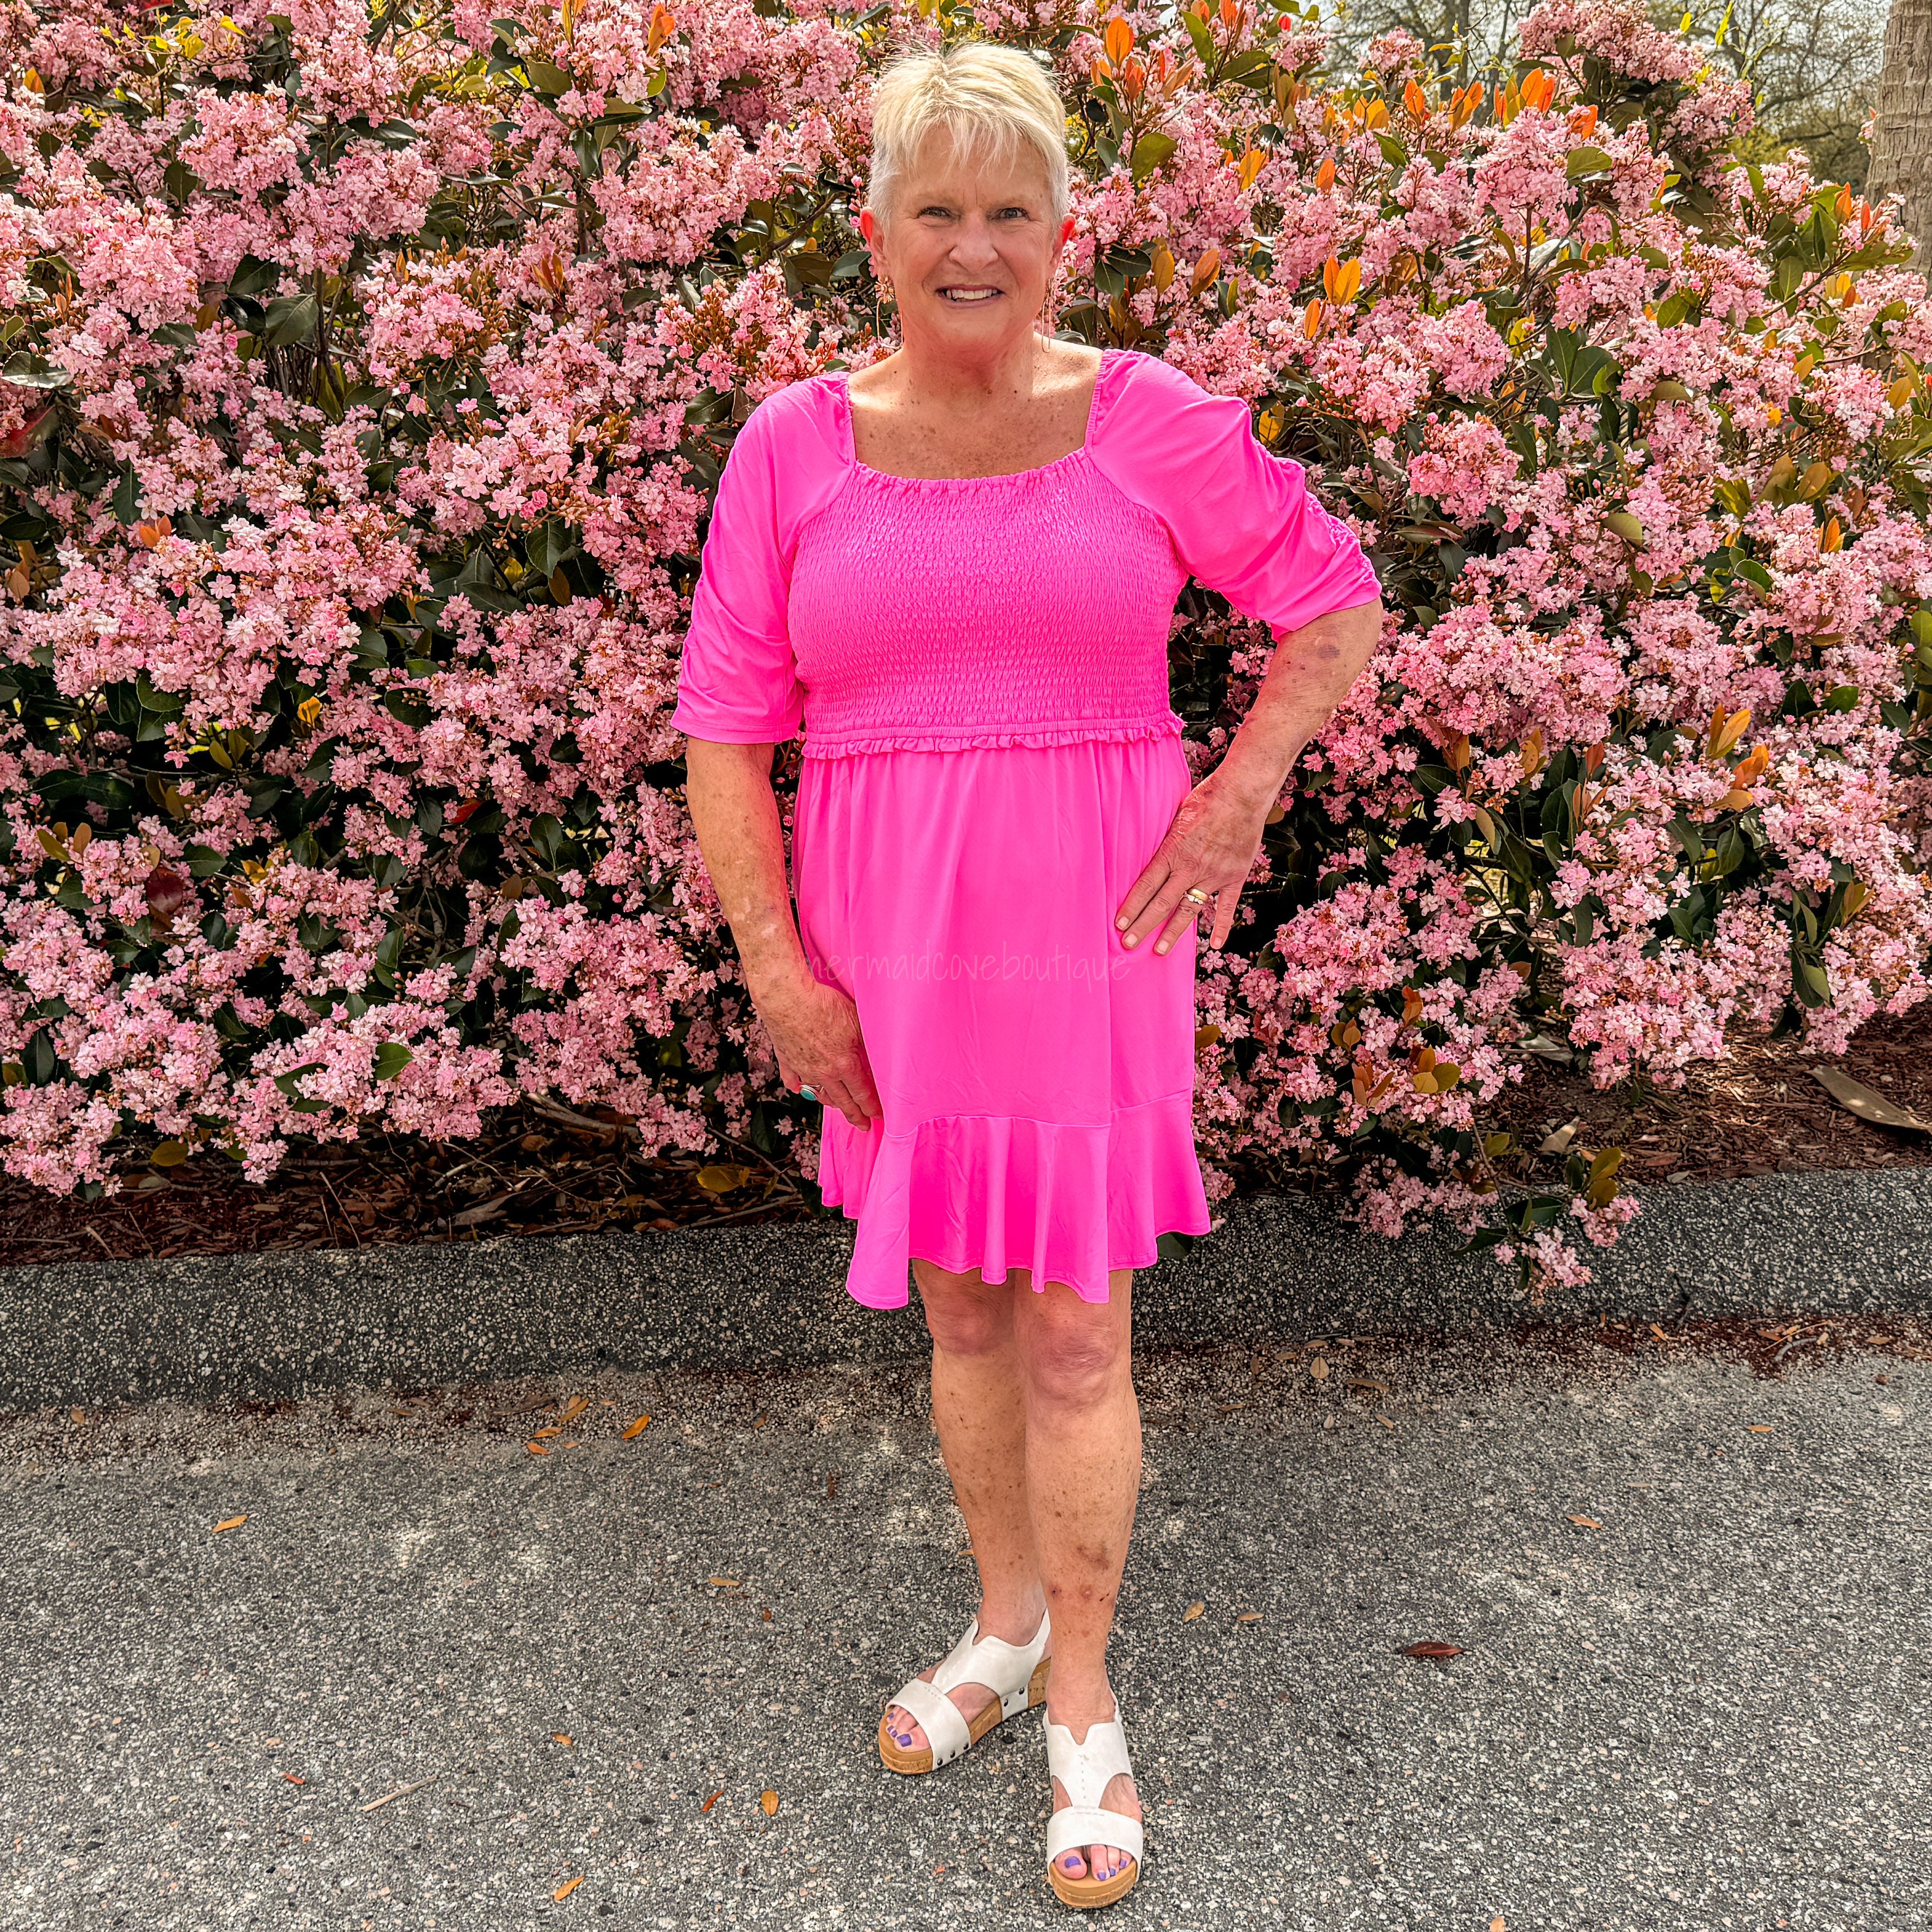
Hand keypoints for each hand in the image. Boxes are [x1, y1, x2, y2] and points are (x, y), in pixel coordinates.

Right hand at [757, 971, 880, 1129]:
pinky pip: (793, 1079)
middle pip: (842, 1100)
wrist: (787, 1000)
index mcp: (845, 1065)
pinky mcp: (786, 1060)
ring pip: (818, 1093)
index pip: (862, 1093)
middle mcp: (824, 1073)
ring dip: (830, 1102)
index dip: (871, 1107)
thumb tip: (879, 1053)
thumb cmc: (824, 1007)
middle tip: (862, 1125)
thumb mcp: (857, 1022)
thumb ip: (867, 1042)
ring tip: (837, 1106)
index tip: (878, 1116)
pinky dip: (798, 1087)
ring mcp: (803, 1069)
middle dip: (854, 1115)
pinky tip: (800, 1089)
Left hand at [1113, 772, 1270, 956]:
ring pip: (1190, 910)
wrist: (1242, 793)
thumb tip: (1147, 849)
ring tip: (1160, 950)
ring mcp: (1214, 875)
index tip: (1119, 924)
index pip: (1146, 886)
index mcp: (1172, 852)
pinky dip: (1221, 926)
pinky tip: (1215, 945)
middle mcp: (1191, 868)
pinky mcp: (1235, 876)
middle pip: (1162, 904)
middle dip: (1143, 926)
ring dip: (1173, 932)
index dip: (1131, 907)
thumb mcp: (1174, 814)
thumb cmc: (1206, 798)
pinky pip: (1227, 907)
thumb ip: (1164, 838)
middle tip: (1129, 945)